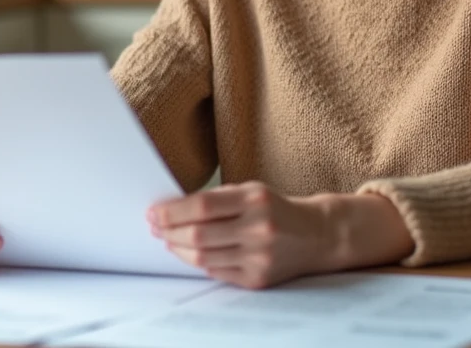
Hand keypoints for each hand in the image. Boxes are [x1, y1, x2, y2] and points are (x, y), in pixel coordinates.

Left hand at [147, 181, 336, 288]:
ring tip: (168, 240)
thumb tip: (173, 209)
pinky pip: (217, 273)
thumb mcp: (250, 191)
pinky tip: (192, 253)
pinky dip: (200, 262)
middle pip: (199, 235)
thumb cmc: (275, 209)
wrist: (316, 235)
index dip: (173, 211)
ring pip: (203, 258)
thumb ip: (216, 199)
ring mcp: (259, 257)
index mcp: (255, 199)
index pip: (203, 206)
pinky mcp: (258, 279)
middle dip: (169, 231)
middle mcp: (258, 228)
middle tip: (154, 226)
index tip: (154, 212)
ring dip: (178, 249)